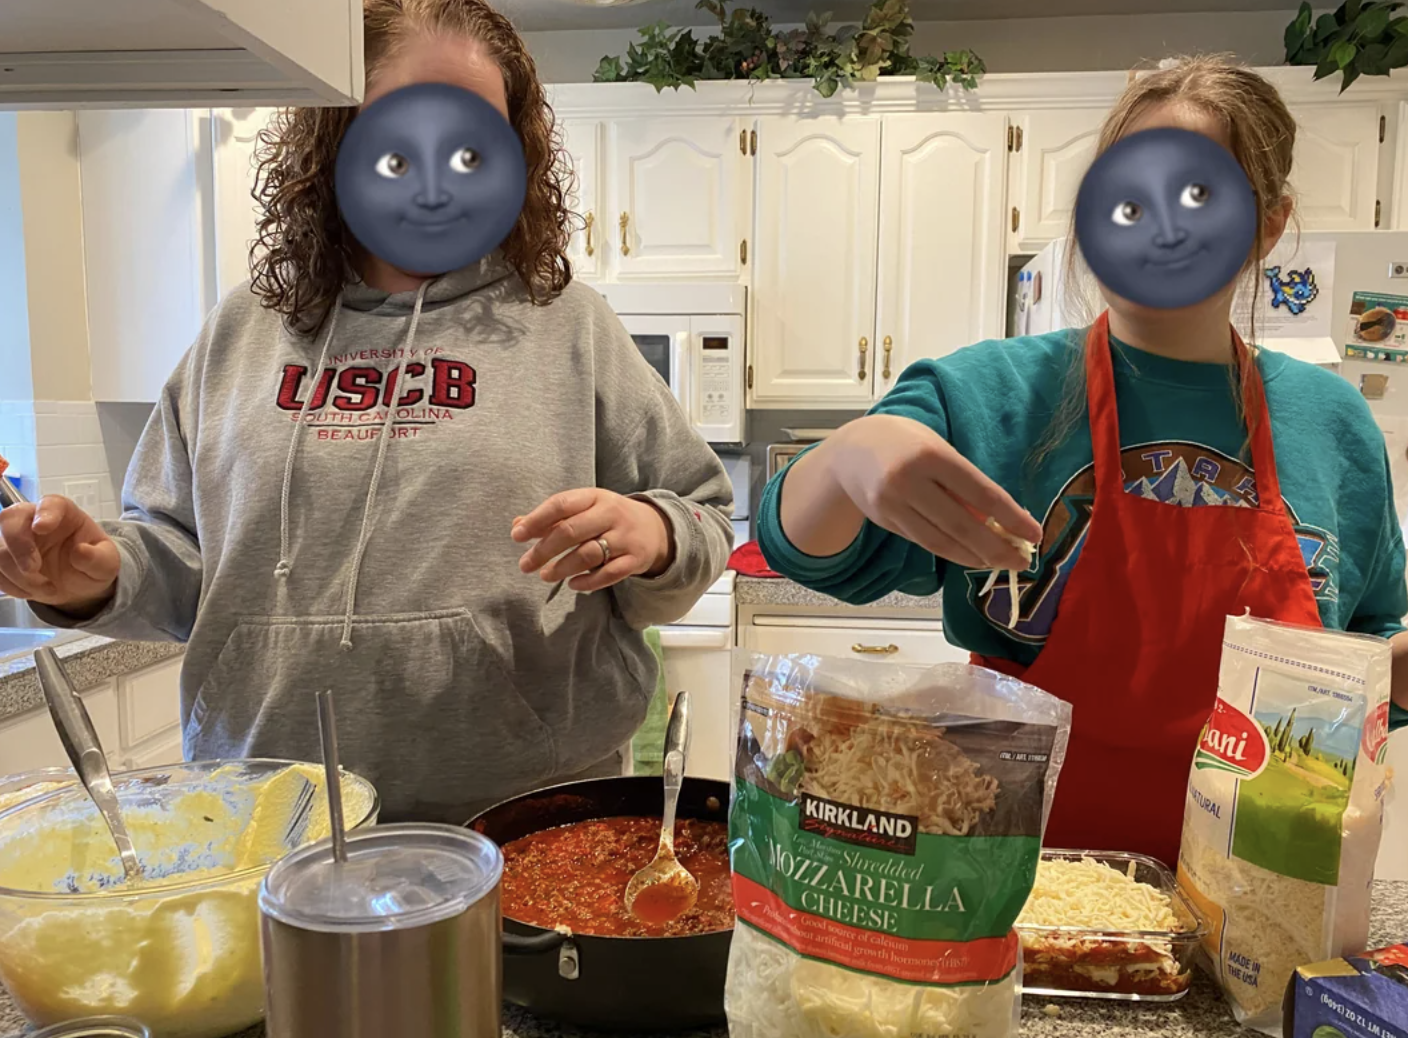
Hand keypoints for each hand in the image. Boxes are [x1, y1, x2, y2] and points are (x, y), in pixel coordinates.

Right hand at [0, 496, 120, 613]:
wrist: (78, 584)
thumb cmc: (92, 563)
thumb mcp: (106, 564)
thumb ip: (97, 558)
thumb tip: (81, 552)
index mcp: (63, 513)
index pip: (50, 504)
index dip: (44, 513)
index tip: (42, 527)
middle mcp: (34, 520)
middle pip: (10, 519)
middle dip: (18, 546)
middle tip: (33, 569)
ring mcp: (15, 539)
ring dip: (16, 573)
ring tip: (45, 588)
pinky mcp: (4, 558)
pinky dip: (10, 584)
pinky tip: (30, 591)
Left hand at [513, 489, 673, 591]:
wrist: (655, 529)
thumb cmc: (608, 518)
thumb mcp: (584, 509)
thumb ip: (552, 518)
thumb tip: (518, 525)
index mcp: (595, 497)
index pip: (561, 504)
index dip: (536, 520)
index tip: (517, 536)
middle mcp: (611, 514)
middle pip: (571, 531)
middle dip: (544, 550)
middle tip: (525, 564)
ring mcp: (625, 538)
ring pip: (588, 554)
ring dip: (562, 568)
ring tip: (545, 575)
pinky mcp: (634, 560)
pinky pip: (608, 574)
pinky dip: (588, 582)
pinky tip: (572, 585)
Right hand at [828, 414, 1041, 569]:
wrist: (850, 451)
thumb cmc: (905, 443)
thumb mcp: (937, 449)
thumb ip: (963, 483)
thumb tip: (997, 523)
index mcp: (931, 455)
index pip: (981, 493)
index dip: (1011, 517)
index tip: (1034, 534)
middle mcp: (909, 481)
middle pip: (962, 524)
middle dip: (996, 547)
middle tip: (1022, 561)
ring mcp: (892, 504)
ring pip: (941, 541)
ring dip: (975, 556)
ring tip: (1000, 564)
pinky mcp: (884, 521)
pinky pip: (924, 542)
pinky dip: (952, 552)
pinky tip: (971, 556)